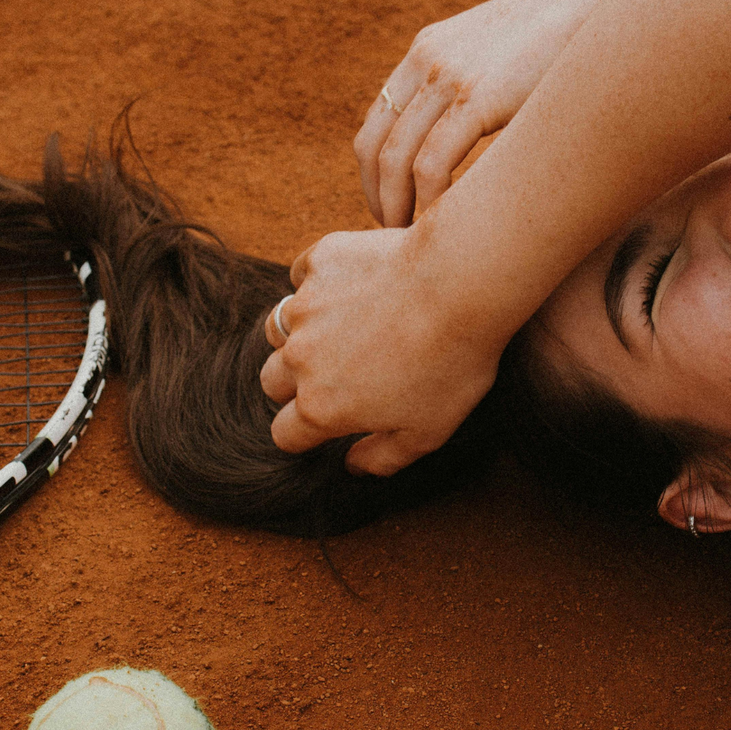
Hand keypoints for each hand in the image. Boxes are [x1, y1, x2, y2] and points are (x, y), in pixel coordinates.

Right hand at [259, 226, 505, 475]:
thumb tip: (353, 467)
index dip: (303, 435)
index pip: (285, 434)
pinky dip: (319, 283)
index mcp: (321, 407)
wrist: (460, 285)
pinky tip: (354, 284)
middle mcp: (301, 358)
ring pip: (279, 327)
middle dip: (294, 385)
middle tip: (337, 374)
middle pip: (271, 381)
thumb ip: (383, 458)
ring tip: (341, 328)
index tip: (325, 426)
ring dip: (299, 333)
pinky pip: (303, 276)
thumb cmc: (450, 363)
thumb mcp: (427, 432)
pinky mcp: (320, 262)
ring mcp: (306, 307)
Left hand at [355, 0, 638, 226]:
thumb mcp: (500, 59)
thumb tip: (473, 144)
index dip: (374, 177)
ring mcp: (449, 78)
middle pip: (374, 147)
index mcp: (424, 52)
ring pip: (397, 160)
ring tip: (415, 242)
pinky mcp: (479, 97)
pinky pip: (433, 164)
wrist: (600, 3)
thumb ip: (475, 92)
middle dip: (379, 199)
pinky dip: (430, 204)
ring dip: (398, 209)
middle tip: (395, 237)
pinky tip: (445, 226)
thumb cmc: (562, 44)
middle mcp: (426, 62)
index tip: (391, 211)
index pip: (375, 125)